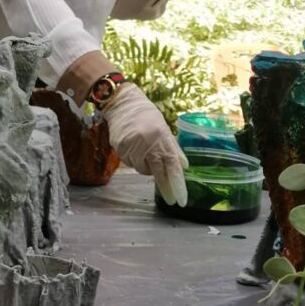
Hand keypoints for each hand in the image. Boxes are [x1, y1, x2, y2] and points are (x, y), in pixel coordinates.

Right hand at [102, 83, 187, 205]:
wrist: (123, 104)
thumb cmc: (147, 116)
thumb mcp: (165, 129)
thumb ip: (174, 149)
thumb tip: (184, 166)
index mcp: (162, 138)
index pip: (172, 166)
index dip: (177, 185)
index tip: (181, 201)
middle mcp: (148, 144)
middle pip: (157, 173)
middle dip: (165, 187)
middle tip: (171, 199)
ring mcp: (132, 147)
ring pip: (142, 170)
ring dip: (147, 167)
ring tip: (145, 152)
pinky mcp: (120, 148)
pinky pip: (130, 163)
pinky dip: (135, 160)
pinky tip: (134, 148)